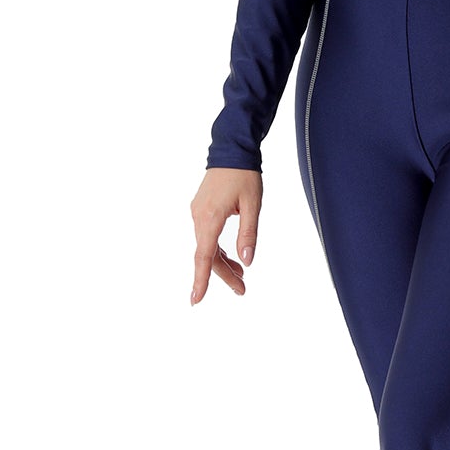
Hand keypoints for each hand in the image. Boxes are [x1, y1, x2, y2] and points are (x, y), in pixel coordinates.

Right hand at [190, 167, 262, 302]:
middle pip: (208, 256)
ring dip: (222, 263)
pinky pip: (207, 236)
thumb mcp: (253, 205)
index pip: (204, 256)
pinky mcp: (201, 210)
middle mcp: (199, 217)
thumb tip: (246, 261)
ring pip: (207, 247)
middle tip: (242, 290)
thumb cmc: (244, 175)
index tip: (196, 299)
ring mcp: (198, 213)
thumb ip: (248, 234)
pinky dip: (218, 249)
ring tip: (241, 276)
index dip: (201, 280)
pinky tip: (232, 257)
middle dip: (224, 275)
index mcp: (210, 218)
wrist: (231, 150)